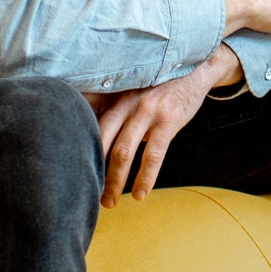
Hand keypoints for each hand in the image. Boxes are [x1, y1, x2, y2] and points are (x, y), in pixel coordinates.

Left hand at [96, 44, 242, 207]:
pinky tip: (141, 194)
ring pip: (123, 152)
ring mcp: (146, 110)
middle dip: (93, 172)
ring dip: (115, 182)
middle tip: (89, 195)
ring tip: (110, 202)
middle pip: (101, 143)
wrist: (196, 69)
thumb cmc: (160, 87)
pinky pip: (152, 155)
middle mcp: (125, 103)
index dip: (80, 153)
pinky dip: (145, 178)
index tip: (74, 174)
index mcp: (114, 98)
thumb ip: (116, 112)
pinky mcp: (168, 120)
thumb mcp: (134, 93)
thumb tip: (91, 137)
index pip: (89, 128)